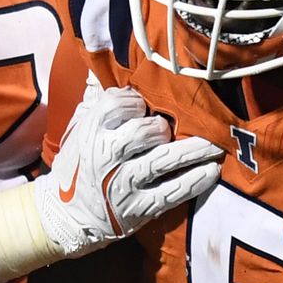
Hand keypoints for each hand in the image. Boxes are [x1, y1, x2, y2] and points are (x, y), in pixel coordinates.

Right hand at [34, 85, 222, 255]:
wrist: (68, 216)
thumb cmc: (80, 164)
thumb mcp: (79, 129)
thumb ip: (95, 98)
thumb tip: (105, 66)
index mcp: (90, 132)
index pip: (115, 104)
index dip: (134, 101)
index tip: (144, 106)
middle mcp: (105, 157)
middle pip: (142, 131)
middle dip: (162, 127)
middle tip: (173, 128)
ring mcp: (122, 184)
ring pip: (163, 160)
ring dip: (193, 150)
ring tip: (214, 144)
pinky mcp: (138, 208)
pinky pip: (172, 191)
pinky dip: (194, 180)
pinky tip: (211, 171)